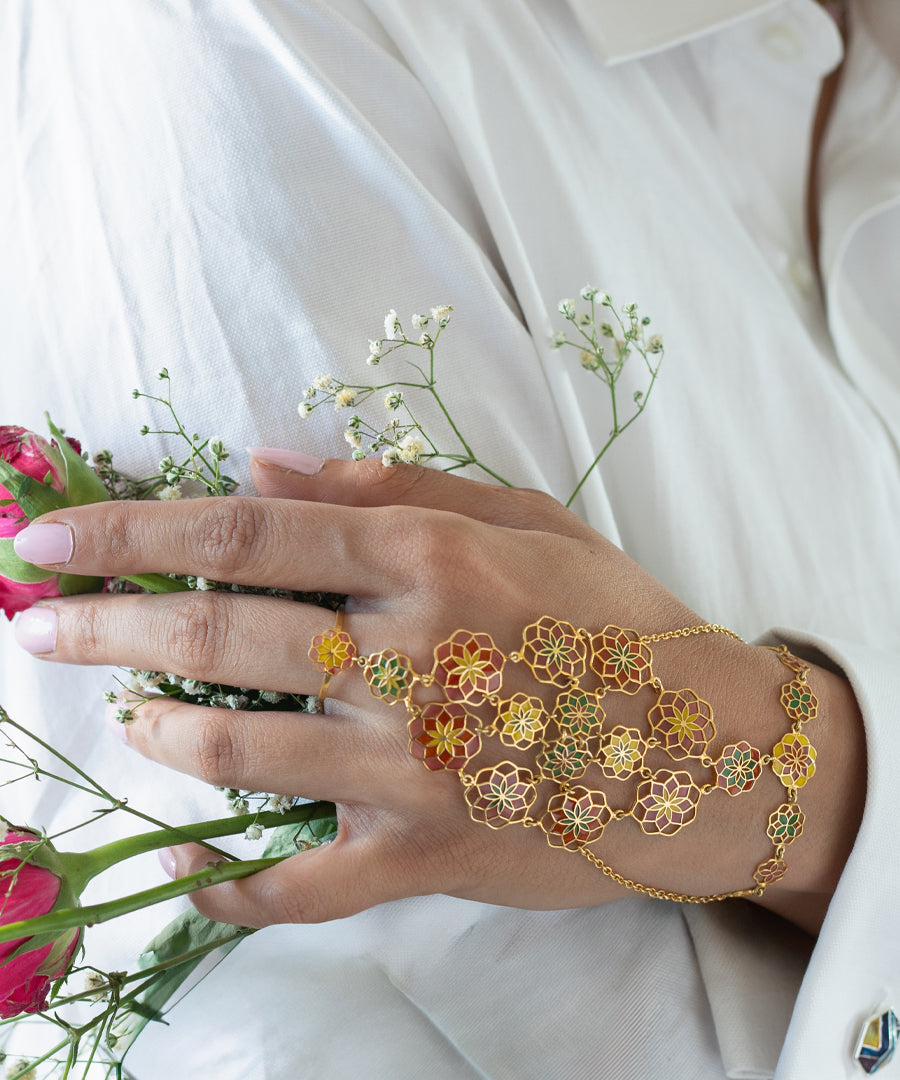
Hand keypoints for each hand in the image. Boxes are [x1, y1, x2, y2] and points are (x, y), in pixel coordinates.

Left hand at [13, 455, 863, 933]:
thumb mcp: (523, 517)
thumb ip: (390, 483)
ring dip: (155, 729)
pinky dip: (225, 876)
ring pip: (234, 750)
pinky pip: (295, 881)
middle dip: (103, 626)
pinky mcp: (423, 857)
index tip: (47, 542)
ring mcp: (411, 768)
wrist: (706, 749)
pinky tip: (181, 863)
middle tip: (35, 624)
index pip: (241, 533)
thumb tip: (261, 460)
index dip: (129, 532)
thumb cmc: (616, 616)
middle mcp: (409, 657)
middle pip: (215, 635)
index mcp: (429, 558)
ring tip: (123, 709)